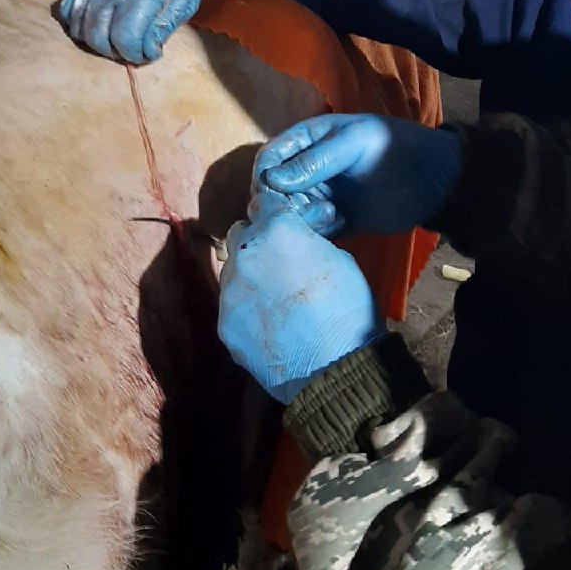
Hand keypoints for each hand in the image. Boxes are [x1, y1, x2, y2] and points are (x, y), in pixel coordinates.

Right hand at [57, 0, 221, 62]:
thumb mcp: (184, 4)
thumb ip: (161, 30)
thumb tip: (143, 51)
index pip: (124, 38)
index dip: (135, 55)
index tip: (150, 54)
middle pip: (97, 36)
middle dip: (116, 52)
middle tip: (134, 50)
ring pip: (79, 26)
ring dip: (97, 42)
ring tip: (118, 41)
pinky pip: (68, 8)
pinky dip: (77, 23)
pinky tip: (96, 28)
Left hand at [219, 190, 383, 403]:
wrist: (333, 367)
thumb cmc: (346, 308)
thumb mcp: (339, 258)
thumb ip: (306, 242)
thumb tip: (297, 238)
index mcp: (277, 230)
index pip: (265, 203)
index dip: (276, 211)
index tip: (283, 221)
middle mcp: (245, 254)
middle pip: (241, 233)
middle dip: (258, 240)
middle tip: (279, 258)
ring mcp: (229, 291)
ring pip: (233, 270)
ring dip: (250, 274)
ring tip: (275, 296)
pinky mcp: (224, 323)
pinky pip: (232, 304)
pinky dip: (247, 307)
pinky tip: (269, 322)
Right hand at [254, 113, 462, 236]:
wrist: (434, 179)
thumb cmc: (394, 149)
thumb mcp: (355, 144)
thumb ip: (316, 160)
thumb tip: (272, 179)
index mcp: (308, 140)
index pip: (269, 158)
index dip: (265, 175)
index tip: (275, 192)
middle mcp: (308, 170)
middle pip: (273, 191)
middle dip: (283, 202)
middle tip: (309, 207)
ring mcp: (320, 196)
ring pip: (290, 214)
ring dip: (301, 218)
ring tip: (331, 214)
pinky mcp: (335, 221)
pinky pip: (311, 231)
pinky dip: (316, 233)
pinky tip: (338, 224)